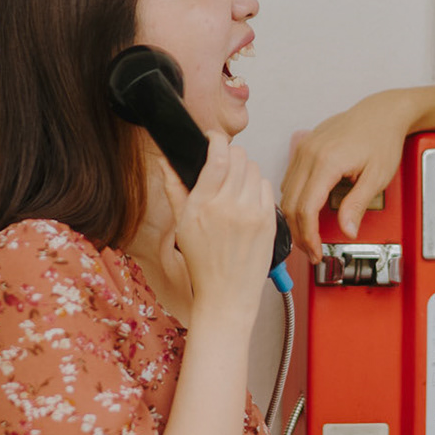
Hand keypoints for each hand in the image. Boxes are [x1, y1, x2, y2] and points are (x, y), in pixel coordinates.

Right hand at [160, 134, 275, 318]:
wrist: (227, 295)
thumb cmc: (203, 264)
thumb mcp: (181, 224)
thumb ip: (174, 188)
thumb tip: (165, 161)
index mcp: (203, 205)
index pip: (218, 156)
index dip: (217, 140)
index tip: (214, 139)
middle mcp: (229, 206)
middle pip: (239, 157)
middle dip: (231, 156)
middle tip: (224, 166)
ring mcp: (252, 213)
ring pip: (254, 169)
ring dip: (244, 171)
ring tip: (235, 187)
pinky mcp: (268, 221)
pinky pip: (266, 186)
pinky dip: (257, 187)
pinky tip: (247, 201)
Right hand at [280, 88, 418, 254]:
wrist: (382, 112)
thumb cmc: (382, 138)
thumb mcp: (377, 176)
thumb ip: (357, 205)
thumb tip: (347, 230)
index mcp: (326, 162)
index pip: (306, 209)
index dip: (309, 236)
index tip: (316, 250)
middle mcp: (309, 153)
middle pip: (291, 204)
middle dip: (299, 233)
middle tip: (311, 250)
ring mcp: (303, 148)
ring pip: (285, 193)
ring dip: (294, 218)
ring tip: (309, 235)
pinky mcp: (303, 147)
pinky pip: (289, 179)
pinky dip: (293, 200)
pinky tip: (306, 212)